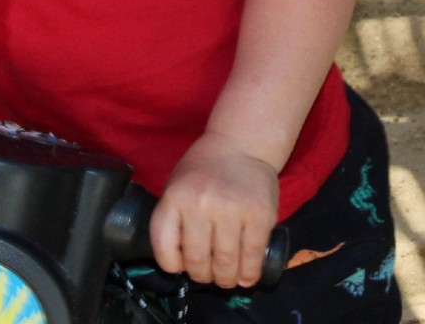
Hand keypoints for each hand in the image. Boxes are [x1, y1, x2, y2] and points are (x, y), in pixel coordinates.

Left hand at [150, 134, 279, 288]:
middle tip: (208, 275)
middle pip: (197, 260)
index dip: (171, 265)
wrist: (241, 144)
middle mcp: (201, 204)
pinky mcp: (260, 216)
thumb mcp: (176, 186)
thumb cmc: (204, 170)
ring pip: (226, 263)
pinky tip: (245, 277)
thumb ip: (173, 218)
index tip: (180, 268)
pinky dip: (249, 273)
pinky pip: (252, 255)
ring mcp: (232, 210)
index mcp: (175, 197)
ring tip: (226, 278)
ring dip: (225, 279)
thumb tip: (177, 262)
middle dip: (202, 276)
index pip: (164, 246)